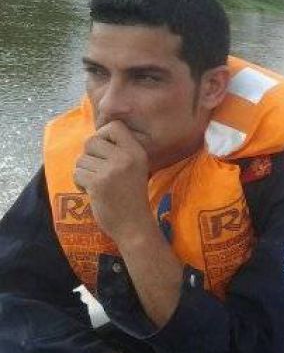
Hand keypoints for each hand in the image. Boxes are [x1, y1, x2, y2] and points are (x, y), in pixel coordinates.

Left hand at [74, 121, 153, 241]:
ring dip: (84, 172)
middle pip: (91, 141)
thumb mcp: (135, 168)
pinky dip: (80, 183)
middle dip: (89, 156)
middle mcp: (126, 158)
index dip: (103, 135)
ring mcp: (112, 170)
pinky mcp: (98, 183)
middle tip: (98, 171)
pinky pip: (77, 173)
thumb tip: (94, 137)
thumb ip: (120, 151)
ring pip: (81, 159)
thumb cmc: (132, 197)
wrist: (135, 226)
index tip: (104, 151)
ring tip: (97, 184)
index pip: (114, 126)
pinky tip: (92, 192)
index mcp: (137, 152)